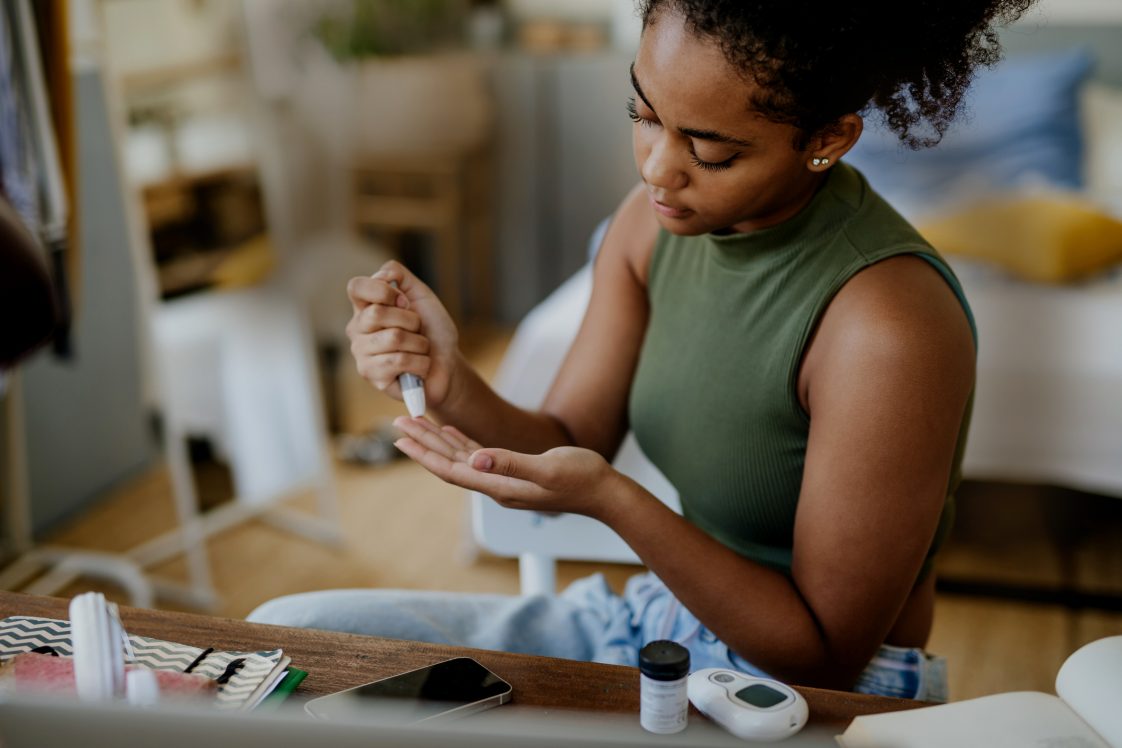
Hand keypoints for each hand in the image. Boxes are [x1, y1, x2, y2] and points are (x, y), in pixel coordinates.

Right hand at [346, 260, 458, 406]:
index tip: (405, 302)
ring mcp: (361, 353)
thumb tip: (382, 274)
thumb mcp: (421, 295)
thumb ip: (400, 276)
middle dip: (411, 320)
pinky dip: (420, 362)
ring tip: (419, 350)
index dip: (384, 291)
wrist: (448, 364)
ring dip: (419, 343)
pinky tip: (418, 367)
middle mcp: (357, 329)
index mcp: (365, 307)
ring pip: (393, 337)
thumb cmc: (433, 331)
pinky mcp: (371, 375)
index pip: (356, 287)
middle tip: (417, 330)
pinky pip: (399, 360)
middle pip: (377, 313)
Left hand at [392, 417, 622, 518]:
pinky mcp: (514, 472)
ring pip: (461, 459)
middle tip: (397, 424)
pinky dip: (461, 443)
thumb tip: (477, 458)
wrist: (605, 493)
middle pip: (449, 463)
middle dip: (423, 444)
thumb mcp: (548, 467)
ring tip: (415, 425)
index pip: (452, 469)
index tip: (401, 438)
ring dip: (437, 442)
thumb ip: (512, 463)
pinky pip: (479, 457)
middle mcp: (496, 485)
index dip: (425, 454)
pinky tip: (452, 434)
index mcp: (499, 486)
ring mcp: (504, 481)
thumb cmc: (582, 478)